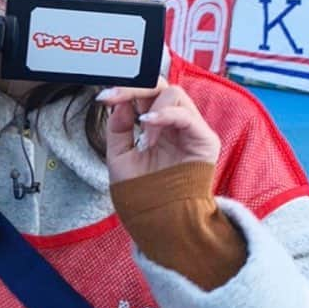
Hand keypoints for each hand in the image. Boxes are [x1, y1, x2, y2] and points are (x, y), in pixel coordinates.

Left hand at [97, 80, 220, 184]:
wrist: (159, 221)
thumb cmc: (142, 193)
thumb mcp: (119, 157)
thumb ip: (118, 128)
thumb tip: (119, 102)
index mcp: (157, 126)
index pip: (145, 94)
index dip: (125, 89)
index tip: (103, 96)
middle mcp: (175, 123)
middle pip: (159, 86)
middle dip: (134, 88)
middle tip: (113, 98)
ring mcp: (191, 130)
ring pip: (173, 93)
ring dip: (150, 111)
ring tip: (143, 139)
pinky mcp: (205, 140)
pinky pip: (186, 115)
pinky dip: (165, 116)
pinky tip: (148, 128)